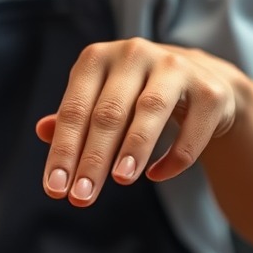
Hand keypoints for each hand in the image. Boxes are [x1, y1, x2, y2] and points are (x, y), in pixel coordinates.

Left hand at [35, 38, 246, 205]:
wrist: (200, 81)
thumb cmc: (134, 95)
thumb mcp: (99, 99)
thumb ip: (73, 117)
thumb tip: (42, 131)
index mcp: (98, 57)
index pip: (74, 109)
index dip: (64, 150)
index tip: (55, 189)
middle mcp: (134, 54)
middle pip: (109, 113)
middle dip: (93, 159)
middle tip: (81, 198)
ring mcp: (175, 67)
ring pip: (150, 111)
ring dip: (133, 149)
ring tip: (120, 181)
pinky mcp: (210, 90)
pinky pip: (191, 129)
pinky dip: (174, 157)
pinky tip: (156, 175)